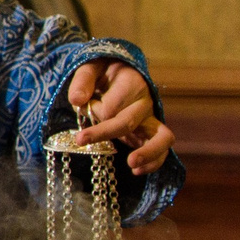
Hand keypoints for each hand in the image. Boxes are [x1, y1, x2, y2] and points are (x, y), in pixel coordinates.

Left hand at [68, 58, 174, 174]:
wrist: (119, 75)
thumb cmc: (103, 73)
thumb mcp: (91, 68)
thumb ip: (83, 81)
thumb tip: (77, 100)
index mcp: (132, 83)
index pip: (111, 105)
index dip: (95, 110)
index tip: (83, 104)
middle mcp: (145, 102)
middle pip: (128, 122)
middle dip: (105, 133)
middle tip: (81, 139)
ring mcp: (151, 119)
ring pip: (162, 138)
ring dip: (148, 153)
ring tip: (132, 164)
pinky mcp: (152, 134)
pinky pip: (162, 150)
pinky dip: (154, 162)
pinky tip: (137, 171)